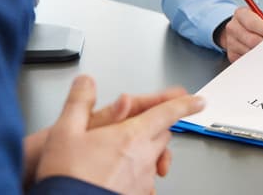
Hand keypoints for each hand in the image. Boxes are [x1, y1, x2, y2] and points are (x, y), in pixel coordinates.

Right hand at [35, 75, 204, 192]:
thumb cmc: (67, 175)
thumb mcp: (64, 131)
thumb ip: (79, 102)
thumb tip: (86, 82)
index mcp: (131, 136)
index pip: (168, 113)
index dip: (186, 104)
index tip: (198, 101)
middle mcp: (143, 157)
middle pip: (162, 135)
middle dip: (155, 127)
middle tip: (138, 125)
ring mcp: (142, 180)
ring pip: (155, 158)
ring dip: (146, 151)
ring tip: (121, 154)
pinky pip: (146, 181)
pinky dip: (138, 174)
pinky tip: (119, 175)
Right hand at [217, 6, 262, 61]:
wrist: (245, 32)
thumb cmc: (261, 24)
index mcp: (241, 14)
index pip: (253, 23)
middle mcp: (233, 27)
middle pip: (252, 40)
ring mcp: (231, 42)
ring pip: (250, 52)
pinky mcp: (232, 55)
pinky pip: (247, 61)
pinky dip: (258, 60)